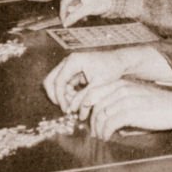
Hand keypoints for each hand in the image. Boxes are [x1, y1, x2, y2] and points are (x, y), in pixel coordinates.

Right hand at [43, 45, 169, 111]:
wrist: (121, 61)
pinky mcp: (73, 72)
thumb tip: (70, 110)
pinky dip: (68, 94)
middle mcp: (69, 61)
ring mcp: (70, 66)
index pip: (58, 81)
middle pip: (51, 81)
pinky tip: (79, 101)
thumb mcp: (98, 85)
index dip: (60, 98)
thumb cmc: (112, 69)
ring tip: (76, 105)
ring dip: (63, 96)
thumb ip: (84, 97)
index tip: (66, 110)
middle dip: (56, 96)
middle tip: (66, 108)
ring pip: (57, 84)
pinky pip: (64, 85)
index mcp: (73, 61)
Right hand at [60, 0, 111, 26]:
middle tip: (69, 23)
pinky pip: (76, 7)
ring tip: (82, 19)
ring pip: (71, 7)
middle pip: (67, 5)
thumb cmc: (102, 2)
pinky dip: (78, 13)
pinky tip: (84, 17)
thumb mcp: (87, 9)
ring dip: (75, 15)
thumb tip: (65, 23)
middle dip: (69, 14)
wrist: (113, 1)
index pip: (64, 2)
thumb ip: (75, 16)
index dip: (63, 13)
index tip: (63, 22)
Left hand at [83, 80, 171, 139]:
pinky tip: (108, 137)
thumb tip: (103, 117)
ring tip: (101, 136)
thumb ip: (119, 101)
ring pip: (100, 116)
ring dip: (97, 129)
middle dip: (90, 120)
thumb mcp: (136, 96)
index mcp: (121, 84)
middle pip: (94, 105)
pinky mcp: (130, 112)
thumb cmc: (158, 105)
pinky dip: (105, 133)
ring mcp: (126, 100)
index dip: (83, 107)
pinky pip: (109, 124)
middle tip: (92, 131)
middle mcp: (121, 89)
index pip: (93, 92)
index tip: (83, 118)